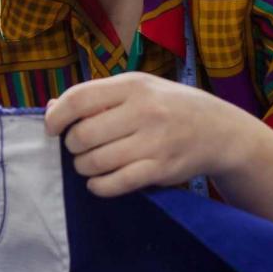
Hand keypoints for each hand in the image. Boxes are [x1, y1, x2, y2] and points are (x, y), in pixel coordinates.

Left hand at [44, 72, 256, 195]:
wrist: (220, 130)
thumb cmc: (170, 107)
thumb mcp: (139, 89)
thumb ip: (98, 97)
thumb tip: (52, 108)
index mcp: (133, 85)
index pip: (79, 99)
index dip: (56, 116)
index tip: (51, 128)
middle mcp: (144, 111)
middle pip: (83, 135)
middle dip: (73, 146)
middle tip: (80, 147)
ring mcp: (154, 141)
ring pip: (95, 162)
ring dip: (83, 167)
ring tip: (90, 164)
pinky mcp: (160, 169)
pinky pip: (115, 183)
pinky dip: (98, 186)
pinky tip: (98, 182)